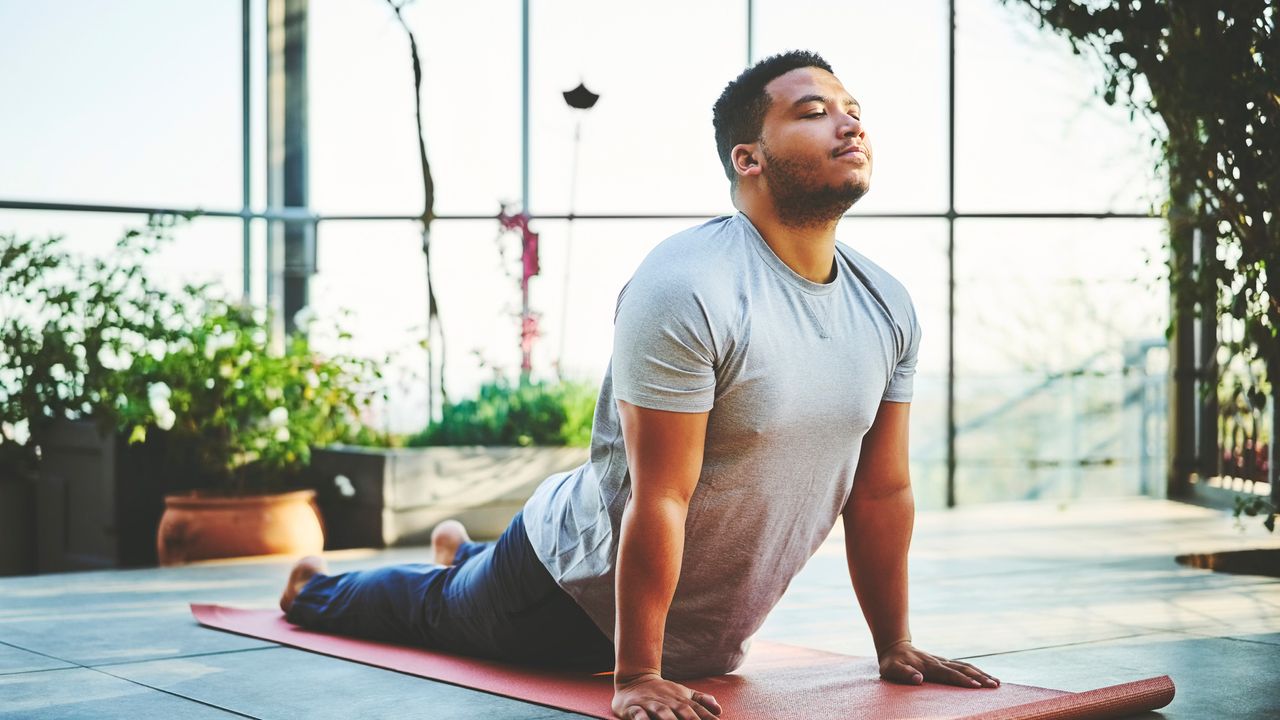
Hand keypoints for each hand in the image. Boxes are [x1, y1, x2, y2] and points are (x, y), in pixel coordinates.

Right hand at [612, 672, 721, 719]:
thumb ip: (701, 701)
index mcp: (681, 700)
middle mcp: (668, 702)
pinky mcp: (633, 708)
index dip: (708, 718)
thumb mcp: (683, 694)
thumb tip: (719, 710)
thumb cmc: (663, 692)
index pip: (698, 710)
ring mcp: (651, 704)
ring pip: (662, 713)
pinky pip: (638, 715)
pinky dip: (643, 719)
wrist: (634, 679)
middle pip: (683, 711)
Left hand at [878, 640, 1000, 688]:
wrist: (894, 646)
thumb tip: (919, 679)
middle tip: (995, 686)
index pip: (949, 674)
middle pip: (963, 670)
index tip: (977, 687)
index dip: (962, 681)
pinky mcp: (945, 662)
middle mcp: (939, 662)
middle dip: (980, 678)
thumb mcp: (891, 669)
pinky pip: (963, 666)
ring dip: (982, 674)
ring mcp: (943, 661)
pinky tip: (986, 677)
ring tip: (997, 683)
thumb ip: (904, 674)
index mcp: (928, 666)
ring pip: (966, 667)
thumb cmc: (892, 663)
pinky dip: (976, 671)